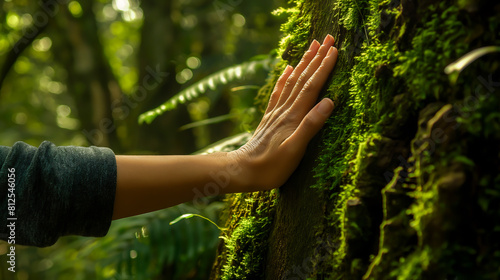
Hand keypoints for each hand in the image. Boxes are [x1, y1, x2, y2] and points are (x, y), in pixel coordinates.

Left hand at [231, 34, 337, 190]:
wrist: (242, 171)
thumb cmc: (271, 166)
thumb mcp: (295, 150)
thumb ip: (311, 126)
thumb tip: (329, 102)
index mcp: (293, 117)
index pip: (312, 86)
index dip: (323, 68)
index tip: (335, 50)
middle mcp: (285, 110)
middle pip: (302, 78)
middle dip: (316, 58)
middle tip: (328, 38)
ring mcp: (276, 113)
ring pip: (292, 82)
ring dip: (303, 63)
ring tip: (312, 47)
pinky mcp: (270, 118)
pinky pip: (279, 92)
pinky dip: (284, 78)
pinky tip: (287, 69)